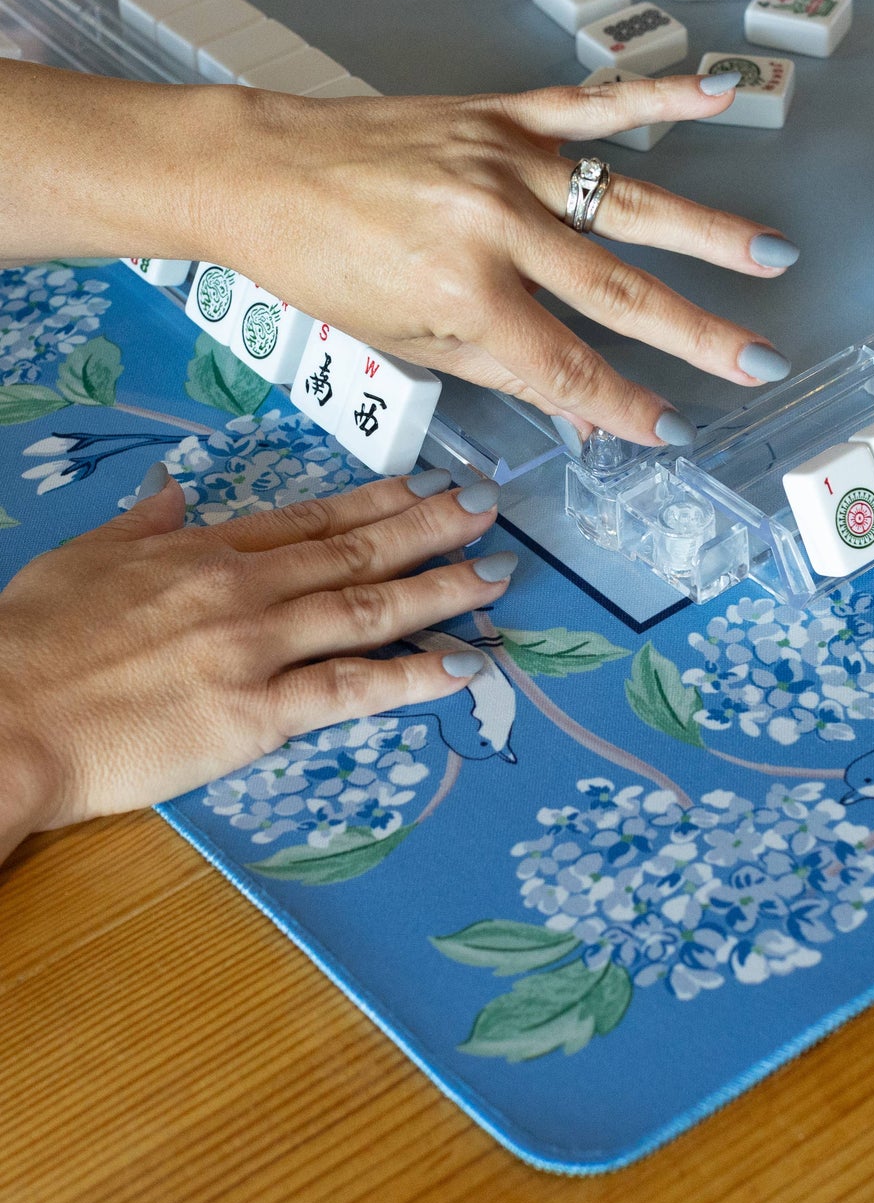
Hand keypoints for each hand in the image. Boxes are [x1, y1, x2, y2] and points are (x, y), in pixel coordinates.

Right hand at [0, 465, 511, 855]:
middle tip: (488, 508)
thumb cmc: (30, 641)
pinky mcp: (258, 712)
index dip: (377, 502)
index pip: (311, 518)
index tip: (425, 486)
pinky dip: (413, 677)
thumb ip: (142, 523)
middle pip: (358, 551)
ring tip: (496, 572)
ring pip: (371, 609)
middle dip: (431, 528)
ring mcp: (257, 647)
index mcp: (205, 550)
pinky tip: (463, 665)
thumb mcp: (84, 557)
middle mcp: (245, 588)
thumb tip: (173, 490)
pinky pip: (352, 689)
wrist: (1, 716)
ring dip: (442, 589)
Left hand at [197, 74, 798, 446]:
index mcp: (466, 294)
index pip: (570, 368)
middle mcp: (495, 225)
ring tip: (771, 257)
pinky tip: (718, 93)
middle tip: (761, 362)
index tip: (680, 432)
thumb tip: (591, 414)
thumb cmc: (327, 269)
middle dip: (697, 335)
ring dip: (707, 233)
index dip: (629, 408)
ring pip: (625, 202)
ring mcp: (504, 161)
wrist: (261, 170)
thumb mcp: (409, 340)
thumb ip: (508, 370)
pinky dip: (655, 98)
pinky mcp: (498, 114)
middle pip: (618, 292)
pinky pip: (589, 105)